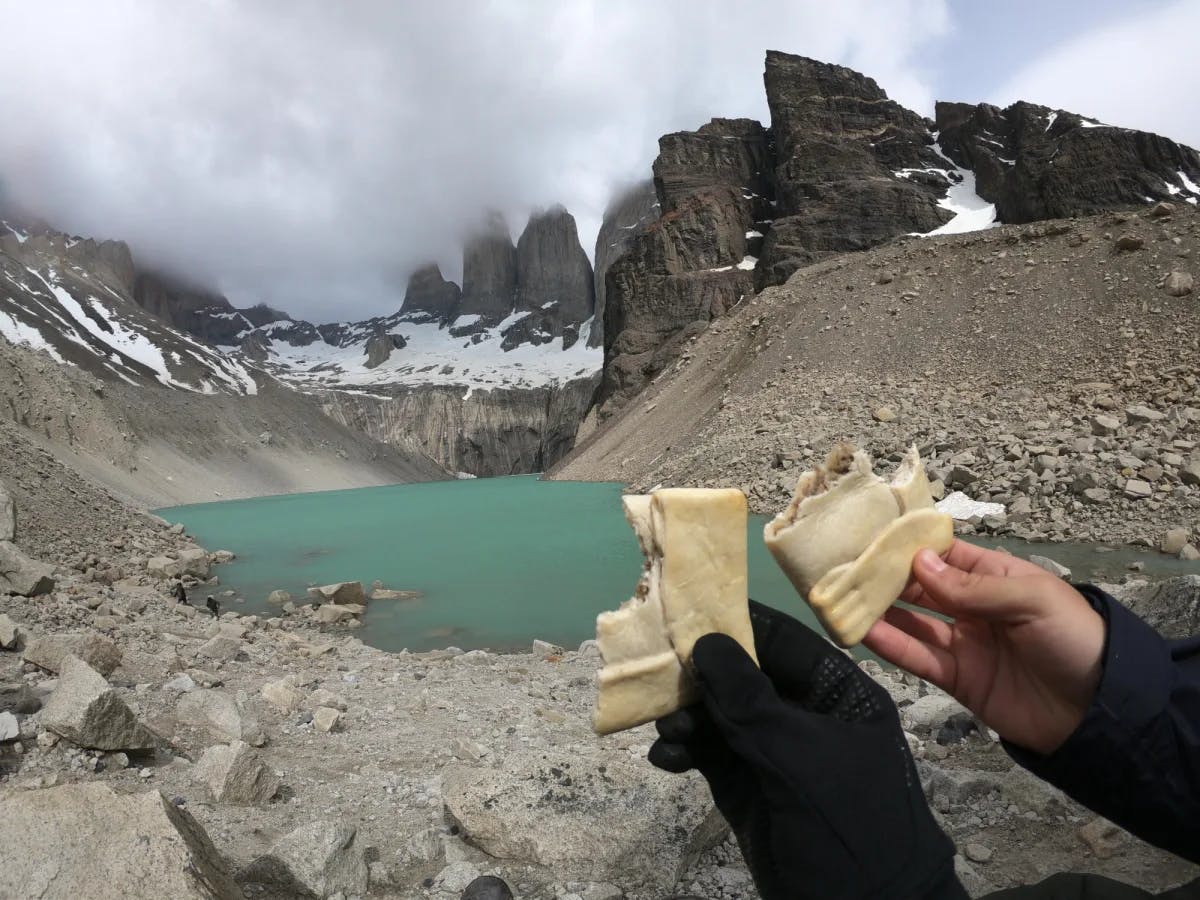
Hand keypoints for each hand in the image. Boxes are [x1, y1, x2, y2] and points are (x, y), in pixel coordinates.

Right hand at [649, 601, 959, 899]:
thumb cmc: (844, 824)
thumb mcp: (796, 757)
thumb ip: (748, 699)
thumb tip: (705, 642)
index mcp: (838, 694)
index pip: (784, 642)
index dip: (737, 625)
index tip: (687, 610)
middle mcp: (804, 715)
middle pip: (743, 676)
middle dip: (701, 676)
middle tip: (660, 675)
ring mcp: (774, 753)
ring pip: (719, 715)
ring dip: (686, 717)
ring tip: (666, 729)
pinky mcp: (748, 787)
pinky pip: (710, 753)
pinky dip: (685, 752)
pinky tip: (666, 759)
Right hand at [862, 541, 1104, 754]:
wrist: (1099, 712)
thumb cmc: (1072, 638)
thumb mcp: (1030, 600)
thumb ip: (972, 587)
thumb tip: (918, 563)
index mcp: (994, 577)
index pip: (944, 553)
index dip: (910, 544)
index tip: (871, 534)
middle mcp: (972, 607)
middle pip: (920, 586)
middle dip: (886, 575)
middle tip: (845, 564)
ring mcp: (962, 643)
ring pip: (912, 621)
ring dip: (879, 609)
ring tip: (843, 595)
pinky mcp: (956, 679)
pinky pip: (917, 658)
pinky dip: (889, 644)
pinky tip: (862, 630)